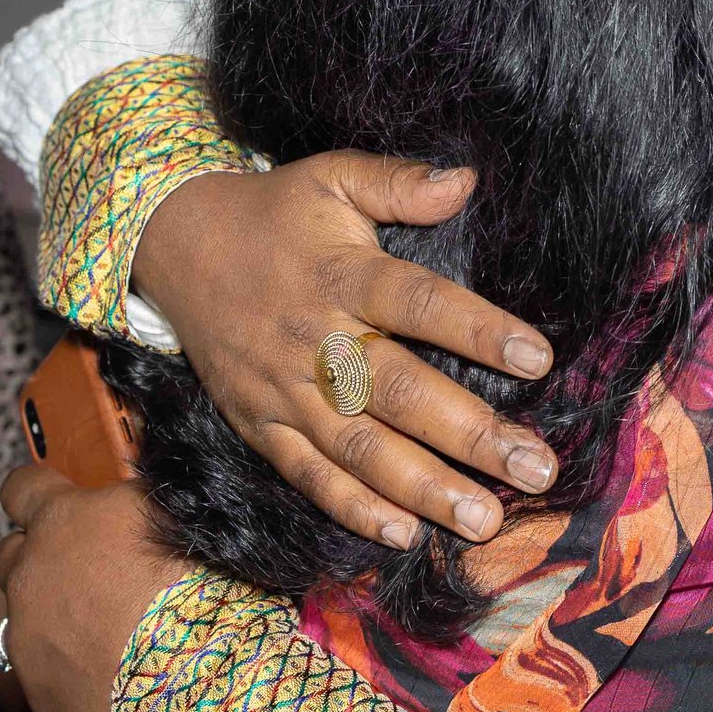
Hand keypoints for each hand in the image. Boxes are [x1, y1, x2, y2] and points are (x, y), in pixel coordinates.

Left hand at [0, 465, 187, 711]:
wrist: (194, 666)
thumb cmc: (191, 578)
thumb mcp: (167, 509)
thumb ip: (127, 499)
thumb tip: (121, 494)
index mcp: (60, 521)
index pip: (20, 489)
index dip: (35, 493)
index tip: (52, 500)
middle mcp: (28, 576)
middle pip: (10, 556)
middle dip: (38, 559)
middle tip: (83, 570)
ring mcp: (26, 637)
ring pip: (25, 619)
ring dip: (55, 618)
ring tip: (107, 629)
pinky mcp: (38, 691)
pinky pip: (46, 673)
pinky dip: (71, 669)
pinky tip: (112, 671)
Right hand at [134, 152, 560, 548]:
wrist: (172, 245)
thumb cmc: (273, 213)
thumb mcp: (331, 177)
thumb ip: (398, 182)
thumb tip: (466, 179)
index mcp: (340, 274)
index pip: (417, 303)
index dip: (478, 331)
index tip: (539, 360)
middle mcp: (314, 338)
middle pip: (398, 391)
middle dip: (469, 434)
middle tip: (534, 466)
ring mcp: (283, 389)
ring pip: (358, 448)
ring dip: (424, 488)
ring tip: (485, 519)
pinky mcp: (260, 425)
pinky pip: (308, 475)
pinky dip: (353, 509)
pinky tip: (405, 534)